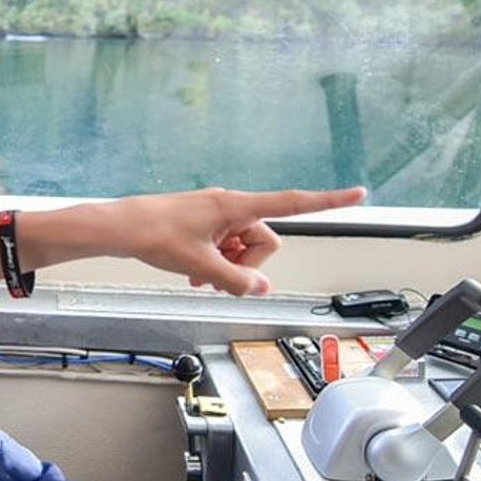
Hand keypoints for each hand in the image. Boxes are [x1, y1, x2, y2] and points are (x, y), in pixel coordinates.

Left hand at [119, 187, 366, 295]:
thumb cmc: (155, 235)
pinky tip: (195, 273)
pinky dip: (216, 262)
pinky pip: (225, 245)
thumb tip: (260, 287)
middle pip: (265, 238)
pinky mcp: (204, 222)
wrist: (121, 228)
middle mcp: (231, 205)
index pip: (293, 203)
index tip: (359, 193)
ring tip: (200, 277)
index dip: (328, 201)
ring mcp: (217, 214)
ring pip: (243, 246)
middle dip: (249, 263)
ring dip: (229, 266)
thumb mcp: (200, 266)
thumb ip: (236, 280)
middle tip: (219, 278)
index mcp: (237, 206)